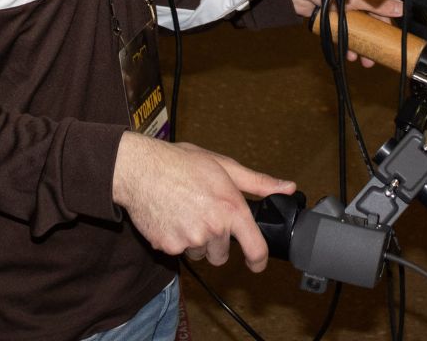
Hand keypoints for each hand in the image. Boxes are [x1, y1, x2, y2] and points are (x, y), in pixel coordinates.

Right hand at [112, 133, 294, 271]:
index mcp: (230, 208)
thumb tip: (287, 187)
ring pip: (200, 254)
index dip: (258, 260)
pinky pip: (179, 252)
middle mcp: (213, 228)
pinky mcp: (168, 247)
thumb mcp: (224, 166)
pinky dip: (176, 239)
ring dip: (196, 241)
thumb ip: (258, 182)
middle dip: (217, 240)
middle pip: (222, 254)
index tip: (257, 263)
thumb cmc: (181, 163)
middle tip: (204, 215)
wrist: (139, 170)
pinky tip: (170, 217)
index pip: (255, 247)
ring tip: (185, 212)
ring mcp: (189, 240)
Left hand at [288, 0, 402, 66]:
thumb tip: (399, 8)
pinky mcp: (331, 18)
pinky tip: (350, 54)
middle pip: (368, 22)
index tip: (390, 38)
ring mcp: (341, 9)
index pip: (379, 6)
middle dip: (374, 39)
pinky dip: (347, 43)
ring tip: (365, 60)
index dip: (386, 23)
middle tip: (378, 54)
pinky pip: (342, 33)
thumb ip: (376, 4)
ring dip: (361, 45)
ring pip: (356, 30)